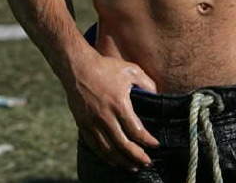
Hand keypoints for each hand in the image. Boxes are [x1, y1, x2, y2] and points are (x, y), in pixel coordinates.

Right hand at [66, 49, 159, 170]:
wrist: (78, 67)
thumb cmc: (106, 67)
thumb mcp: (131, 70)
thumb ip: (147, 83)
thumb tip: (157, 95)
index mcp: (120, 105)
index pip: (136, 131)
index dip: (147, 141)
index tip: (156, 145)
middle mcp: (106, 117)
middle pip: (123, 145)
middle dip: (137, 156)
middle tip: (147, 163)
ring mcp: (93, 123)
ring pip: (109, 150)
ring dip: (122, 161)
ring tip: (133, 167)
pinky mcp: (83, 125)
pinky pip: (95, 146)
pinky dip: (105, 156)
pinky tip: (113, 160)